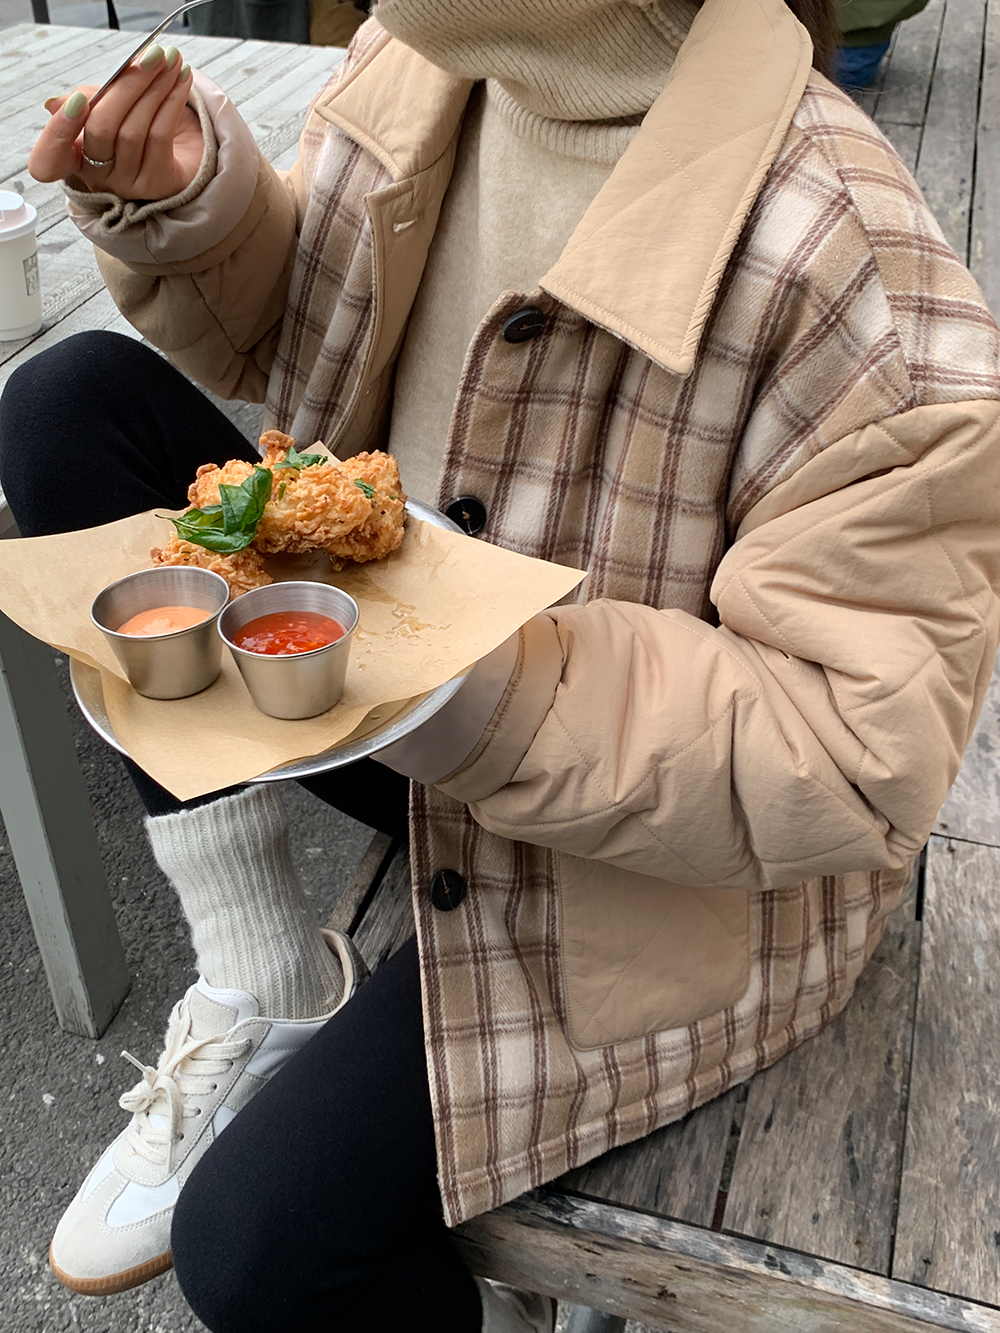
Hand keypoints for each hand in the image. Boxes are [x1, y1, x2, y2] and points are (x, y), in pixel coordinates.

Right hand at [28, 44, 204, 201]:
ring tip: (170, 60)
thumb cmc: (137, 124)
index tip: (77, 100)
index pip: (49, 160)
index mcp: (75, 158)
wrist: (183, 153)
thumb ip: (88, 100)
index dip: (58, 132)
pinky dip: (172, 102)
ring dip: (155, 88)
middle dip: (126, 86)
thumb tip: (59, 103)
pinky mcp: (159, 183)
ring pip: (134, 130)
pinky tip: (181, 80)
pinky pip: (161, 136)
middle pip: (101, 129)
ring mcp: (129, 183)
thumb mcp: (108, 108)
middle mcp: (98, 176)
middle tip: (150, 56)